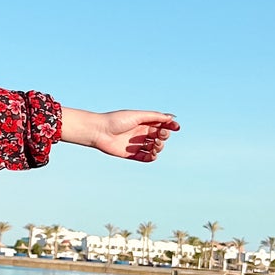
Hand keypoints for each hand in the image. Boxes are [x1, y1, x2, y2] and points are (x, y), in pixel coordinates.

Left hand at [60, 108, 177, 161]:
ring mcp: (136, 144)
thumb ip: (154, 117)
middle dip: (164, 136)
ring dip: (159, 147)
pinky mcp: (131, 154)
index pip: (161, 125)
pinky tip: (152, 154)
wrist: (99, 131)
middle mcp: (141, 133)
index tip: (176, 127)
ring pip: (155, 148)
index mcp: (143, 122)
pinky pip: (146, 158)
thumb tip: (171, 117)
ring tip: (155, 144)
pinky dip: (152, 157)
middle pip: (160, 136)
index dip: (170, 126)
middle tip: (160, 135)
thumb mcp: (137, 116)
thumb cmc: (116, 120)